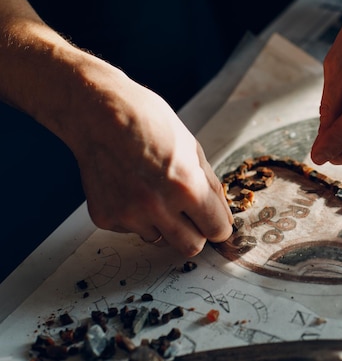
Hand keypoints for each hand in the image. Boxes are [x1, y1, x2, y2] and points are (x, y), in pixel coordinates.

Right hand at [68, 67, 233, 256]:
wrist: (98, 114)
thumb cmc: (148, 122)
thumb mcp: (193, 149)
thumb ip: (210, 187)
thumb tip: (222, 217)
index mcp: (186, 187)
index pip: (217, 230)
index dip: (219, 226)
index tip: (214, 222)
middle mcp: (157, 207)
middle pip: (191, 247)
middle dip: (196, 233)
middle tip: (189, 214)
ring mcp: (128, 215)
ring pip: (160, 239)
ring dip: (163, 224)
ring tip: (153, 191)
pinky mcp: (106, 218)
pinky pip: (132, 229)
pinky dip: (135, 216)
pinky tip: (129, 187)